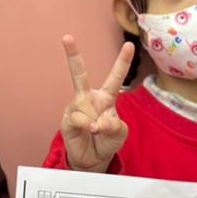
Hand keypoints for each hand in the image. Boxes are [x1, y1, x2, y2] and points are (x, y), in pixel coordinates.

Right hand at [60, 35, 133, 172]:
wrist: (93, 160)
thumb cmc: (107, 141)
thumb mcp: (120, 133)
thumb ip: (115, 125)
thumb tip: (99, 121)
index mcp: (106, 98)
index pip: (115, 77)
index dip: (123, 62)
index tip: (129, 45)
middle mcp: (89, 99)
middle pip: (79, 74)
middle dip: (72, 55)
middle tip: (67, 37)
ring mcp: (77, 108)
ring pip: (83, 104)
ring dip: (95, 121)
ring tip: (97, 131)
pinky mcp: (67, 119)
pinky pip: (79, 118)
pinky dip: (88, 125)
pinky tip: (91, 130)